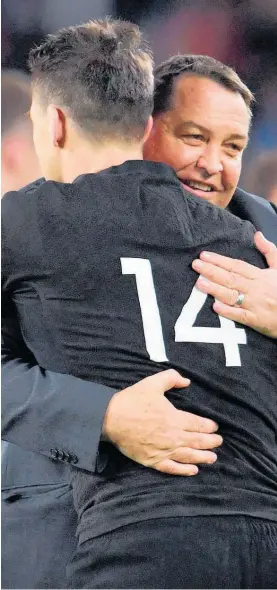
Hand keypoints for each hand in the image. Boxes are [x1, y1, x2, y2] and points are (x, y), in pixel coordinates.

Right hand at [102, 369, 221, 475]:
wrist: (111, 418)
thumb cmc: (132, 400)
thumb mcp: (152, 383)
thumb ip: (172, 378)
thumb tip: (186, 381)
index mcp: (174, 418)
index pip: (197, 424)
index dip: (208, 426)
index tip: (214, 427)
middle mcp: (172, 436)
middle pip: (197, 441)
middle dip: (211, 442)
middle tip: (219, 442)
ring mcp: (163, 450)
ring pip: (188, 456)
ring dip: (203, 457)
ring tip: (213, 458)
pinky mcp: (152, 460)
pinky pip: (172, 468)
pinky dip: (184, 470)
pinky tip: (193, 470)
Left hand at [192, 232, 276, 337]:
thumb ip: (269, 251)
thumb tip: (257, 235)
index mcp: (261, 276)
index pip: (237, 266)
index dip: (220, 260)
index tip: (204, 255)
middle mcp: (257, 289)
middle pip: (231, 278)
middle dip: (212, 271)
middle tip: (195, 265)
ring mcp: (257, 305)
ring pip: (233, 295)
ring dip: (215, 289)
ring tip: (199, 283)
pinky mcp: (258, 321)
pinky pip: (241, 316)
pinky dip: (228, 311)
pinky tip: (215, 307)